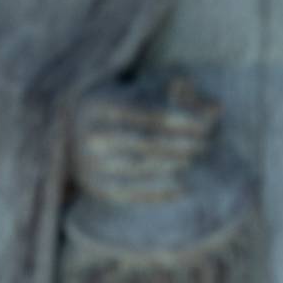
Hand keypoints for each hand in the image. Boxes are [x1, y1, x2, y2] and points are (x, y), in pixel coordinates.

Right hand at [70, 76, 218, 205]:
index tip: (205, 124)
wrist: (66, 133)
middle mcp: (90, 135)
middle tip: (205, 144)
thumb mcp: (138, 89)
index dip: (181, 119)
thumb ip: (176, 92)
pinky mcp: (94, 187)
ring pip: (139, 167)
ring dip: (172, 165)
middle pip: (146, 141)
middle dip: (180, 143)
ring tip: (194, 160)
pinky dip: (158, 191)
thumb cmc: (116, 104)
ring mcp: (90, 164)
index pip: (149, 114)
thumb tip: (217, 107)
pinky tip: (182, 188)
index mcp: (99, 104)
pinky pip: (130, 192)